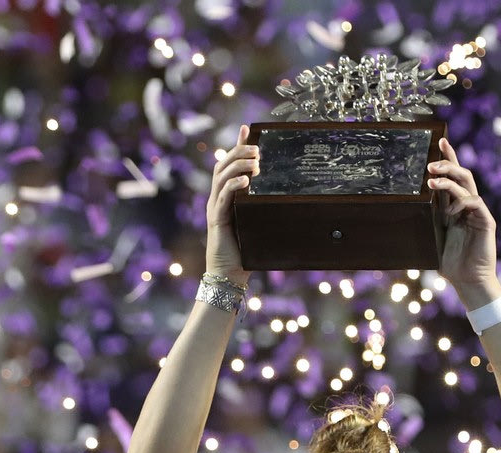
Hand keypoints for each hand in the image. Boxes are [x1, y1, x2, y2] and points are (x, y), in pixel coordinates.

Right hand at [205, 124, 258, 284]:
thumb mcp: (257, 224)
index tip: (246, 128)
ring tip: (254, 161)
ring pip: (221, 178)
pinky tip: (246, 181)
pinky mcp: (216, 221)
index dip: (236, 146)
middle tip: (256, 148)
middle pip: (222, 166)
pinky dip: (233, 187)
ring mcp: (214, 209)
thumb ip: (264, 208)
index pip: (228, 165)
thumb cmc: (246, 252)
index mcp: (225, 197)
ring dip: (237, 166)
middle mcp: (216, 199)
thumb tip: (286, 195)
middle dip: (238, 152)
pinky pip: (222, 199)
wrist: (229, 276)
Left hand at [429, 138, 498, 296]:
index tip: (440, 140)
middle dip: (448, 163)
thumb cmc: (450, 262)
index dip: (449, 157)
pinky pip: (474, 203)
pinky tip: (448, 212)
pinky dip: (460, 203)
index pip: (453, 177)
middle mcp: (468, 205)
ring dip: (450, 178)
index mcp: (456, 206)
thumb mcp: (432, 236)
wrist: (468, 281)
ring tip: (432, 178)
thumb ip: (425, 220)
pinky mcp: (486, 221)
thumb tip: (400, 208)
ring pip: (467, 185)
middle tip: (430, 162)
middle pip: (462, 174)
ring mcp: (478, 212)